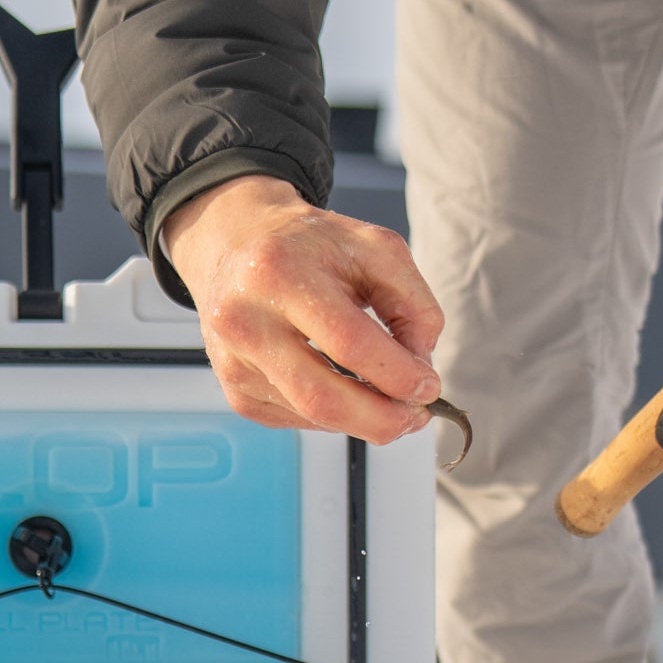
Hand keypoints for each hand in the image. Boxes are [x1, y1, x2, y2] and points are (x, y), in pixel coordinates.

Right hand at [161, 175, 444, 443]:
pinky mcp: (234, 388)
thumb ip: (412, 304)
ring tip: (388, 398)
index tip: (429, 387)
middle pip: (323, 399)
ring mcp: (233, 361)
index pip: (349, 343)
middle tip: (415, 416)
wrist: (235, 242)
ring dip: (363, 418)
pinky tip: (342, 385)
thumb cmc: (309, 244)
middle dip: (383, 420)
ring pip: (313, 416)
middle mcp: (244, 321)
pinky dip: (333, 413)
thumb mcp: (374, 248)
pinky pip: (297, 419)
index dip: (398, 375)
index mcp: (279, 273)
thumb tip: (419, 370)